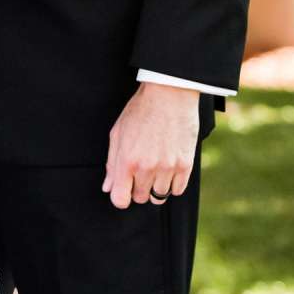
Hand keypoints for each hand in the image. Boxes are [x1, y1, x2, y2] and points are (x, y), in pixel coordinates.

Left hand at [103, 82, 197, 208]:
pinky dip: (173, 184)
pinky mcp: (185, 164)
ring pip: (159, 196)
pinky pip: (178, 190)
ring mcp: (167, 167)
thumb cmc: (140, 111)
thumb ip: (112, 163)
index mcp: (127, 160)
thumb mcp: (118, 133)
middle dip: (137, 188)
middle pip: (140, 198)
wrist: (169, 95)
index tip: (123, 190)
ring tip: (156, 169)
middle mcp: (146, 168)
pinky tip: (169, 169)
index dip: (120, 197)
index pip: (120, 199)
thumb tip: (108, 187)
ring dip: (155, 187)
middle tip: (141, 172)